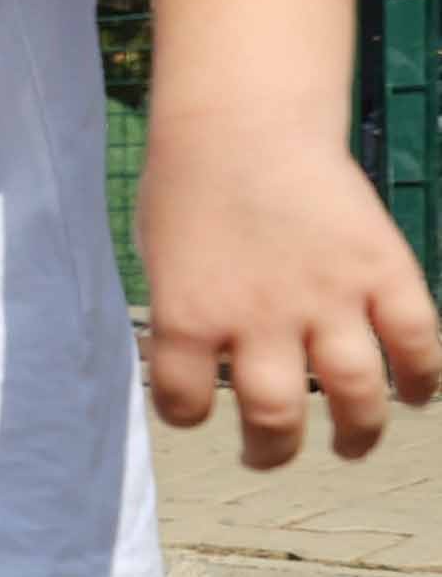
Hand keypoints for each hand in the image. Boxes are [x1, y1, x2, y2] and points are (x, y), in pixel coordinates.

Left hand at [135, 124, 441, 463]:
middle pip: (276, 413)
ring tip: (351, 445)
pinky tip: (416, 394)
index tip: (196, 411)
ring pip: (354, 390)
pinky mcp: (383, 269)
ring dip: (357, 431)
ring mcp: (329, 294)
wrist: (245, 123)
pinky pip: (417, 339)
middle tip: (270, 453)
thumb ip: (182, 316)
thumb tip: (198, 365)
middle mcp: (259, 315)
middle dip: (272, 449)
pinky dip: (423, 376)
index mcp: (187, 314)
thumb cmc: (190, 189)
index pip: (184, 401)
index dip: (187, 415)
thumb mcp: (160, 260)